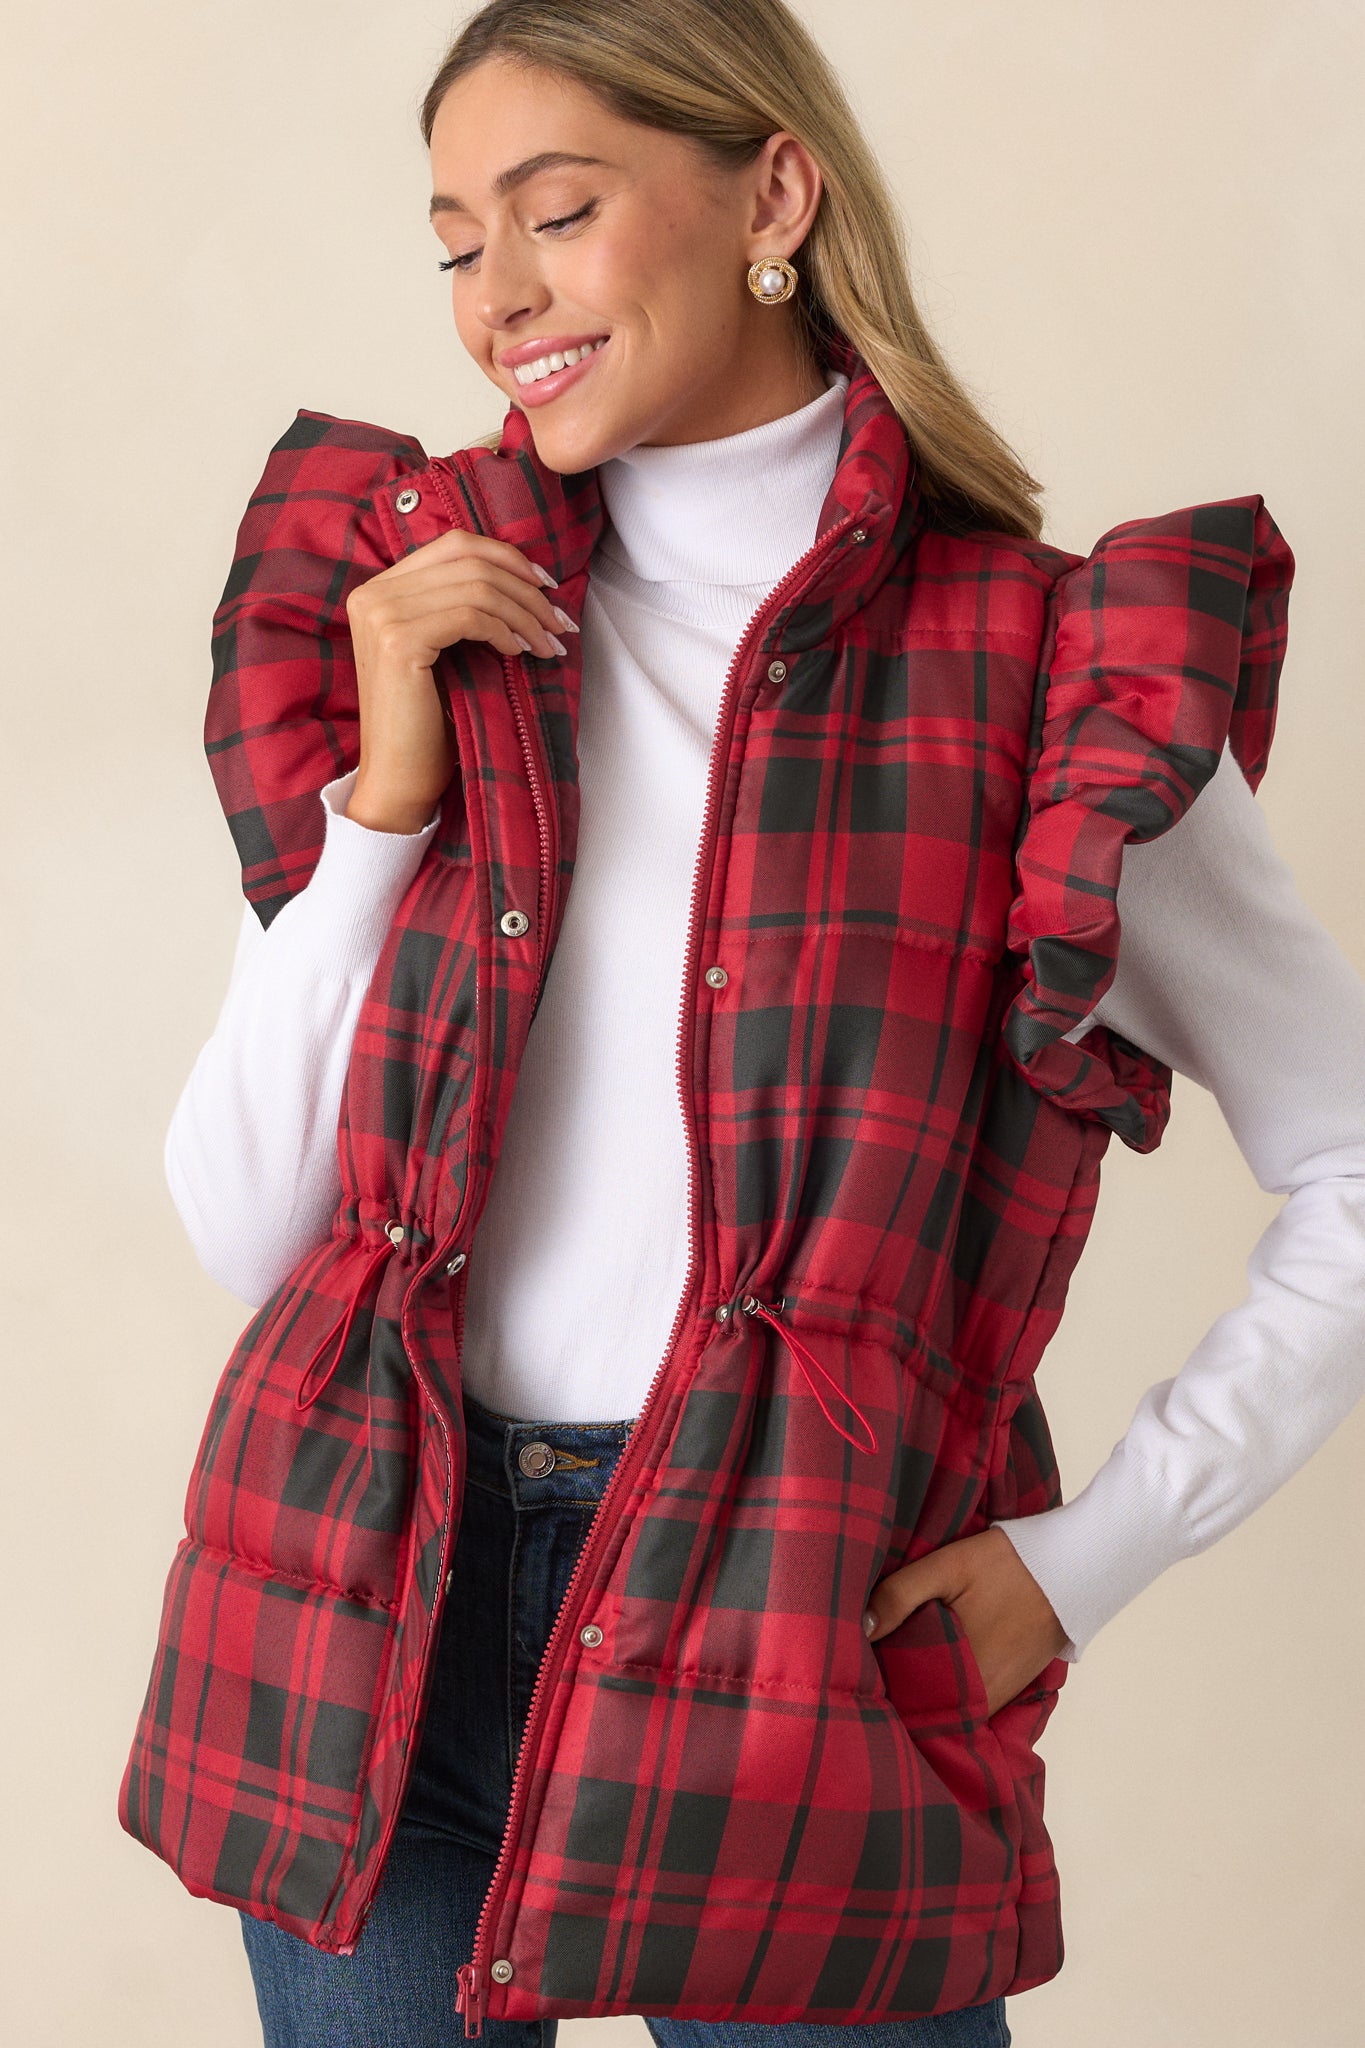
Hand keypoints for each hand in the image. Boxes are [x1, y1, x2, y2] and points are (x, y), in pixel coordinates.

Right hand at [343, 529, 578, 832]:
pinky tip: (518, 653)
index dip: (508, 558)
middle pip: (470, 561)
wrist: (398, 778)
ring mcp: (381, 615)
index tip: (546, 586)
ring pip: (477, 587)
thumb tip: (527, 578)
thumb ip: (460, 607)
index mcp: (380, 589)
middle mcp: (373, 594)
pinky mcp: (398, 641)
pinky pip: (471, 615)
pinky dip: (504, 630)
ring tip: (548, 644)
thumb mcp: (443, 650)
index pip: (455, 545)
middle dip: (526, 590)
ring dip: (524, 614)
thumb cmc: (427, 722)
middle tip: (559, 622)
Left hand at [863, 1528, 1068, 1716]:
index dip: (880, 1693)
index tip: (856, 1681)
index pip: (906, 1699)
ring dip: (925, 1701)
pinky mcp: (1012, 1689)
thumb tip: (861, 1630)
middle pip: (926, 1711)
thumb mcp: (947, 1566)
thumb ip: (900, 1595)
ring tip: (894, 1682)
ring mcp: (1000, 1696)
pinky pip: (974, 1707)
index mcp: (960, 1668)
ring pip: (951, 1712)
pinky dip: (953, 1699)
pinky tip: (932, 1679)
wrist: (1070, 1570)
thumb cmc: (1004, 1565)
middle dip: (898, 1700)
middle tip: (867, 1682)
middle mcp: (982, 1695)